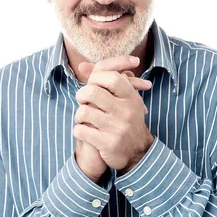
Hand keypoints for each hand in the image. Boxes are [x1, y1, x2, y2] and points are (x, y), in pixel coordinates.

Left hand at [74, 56, 153, 174]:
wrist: (139, 151)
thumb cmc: (126, 119)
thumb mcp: (123, 98)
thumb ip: (105, 80)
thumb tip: (81, 65)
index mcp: (131, 98)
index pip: (112, 77)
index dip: (96, 78)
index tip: (92, 84)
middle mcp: (126, 112)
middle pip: (92, 92)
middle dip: (81, 95)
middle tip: (82, 100)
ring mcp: (117, 128)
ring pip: (83, 112)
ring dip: (79, 115)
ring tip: (83, 118)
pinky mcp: (108, 144)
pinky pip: (81, 131)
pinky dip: (78, 130)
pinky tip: (84, 131)